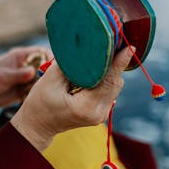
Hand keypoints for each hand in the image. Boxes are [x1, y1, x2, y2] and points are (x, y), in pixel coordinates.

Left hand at [0, 46, 48, 106]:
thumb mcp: (2, 76)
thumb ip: (17, 74)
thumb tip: (32, 72)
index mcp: (22, 56)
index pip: (42, 52)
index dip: (51, 58)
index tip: (55, 68)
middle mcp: (28, 66)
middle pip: (47, 67)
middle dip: (51, 74)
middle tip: (50, 83)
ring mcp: (29, 78)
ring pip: (44, 80)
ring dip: (46, 86)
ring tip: (40, 92)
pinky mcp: (28, 89)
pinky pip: (39, 90)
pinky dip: (40, 94)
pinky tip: (36, 98)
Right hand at [11, 46, 134, 151]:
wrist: (38, 126)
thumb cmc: (39, 103)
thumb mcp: (49, 80)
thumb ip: (70, 63)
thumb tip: (85, 45)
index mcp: (86, 107)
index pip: (108, 80)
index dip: (119, 62)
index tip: (130, 47)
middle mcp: (99, 113)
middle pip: (115, 83)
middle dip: (115, 62)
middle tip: (115, 42)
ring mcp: (101, 114)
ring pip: (114, 86)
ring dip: (111, 70)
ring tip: (107, 52)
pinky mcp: (101, 111)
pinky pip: (109, 90)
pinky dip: (106, 78)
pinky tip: (100, 67)